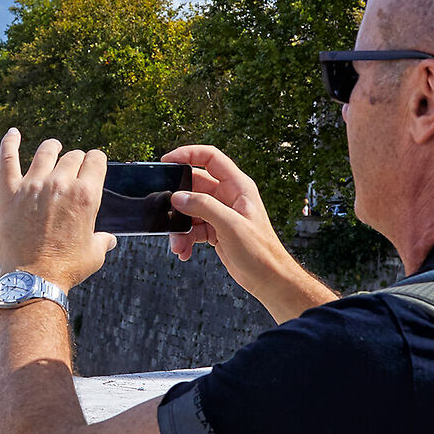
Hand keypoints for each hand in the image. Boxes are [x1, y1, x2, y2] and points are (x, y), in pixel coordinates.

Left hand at [0, 129, 116, 288]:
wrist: (33, 279)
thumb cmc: (67, 268)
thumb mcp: (94, 253)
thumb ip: (102, 240)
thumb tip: (109, 239)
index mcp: (86, 195)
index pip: (96, 160)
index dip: (96, 161)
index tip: (93, 165)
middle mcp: (61, 184)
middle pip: (72, 155)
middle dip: (76, 159)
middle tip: (73, 168)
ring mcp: (33, 185)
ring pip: (46, 151)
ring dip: (53, 148)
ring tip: (53, 148)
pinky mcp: (10, 191)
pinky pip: (8, 158)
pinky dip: (10, 142)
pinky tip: (13, 133)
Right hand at [159, 144, 320, 316]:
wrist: (268, 278)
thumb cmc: (260, 251)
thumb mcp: (231, 226)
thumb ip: (204, 207)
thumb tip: (178, 197)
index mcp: (238, 186)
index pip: (210, 158)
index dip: (188, 154)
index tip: (167, 161)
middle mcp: (228, 196)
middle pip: (194, 186)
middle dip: (178, 202)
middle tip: (165, 213)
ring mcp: (221, 213)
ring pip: (189, 210)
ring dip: (179, 226)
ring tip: (178, 244)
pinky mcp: (215, 229)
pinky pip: (192, 227)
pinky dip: (185, 238)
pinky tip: (184, 251)